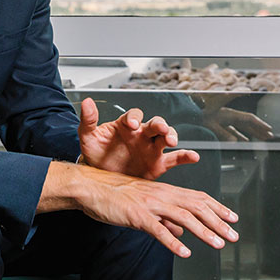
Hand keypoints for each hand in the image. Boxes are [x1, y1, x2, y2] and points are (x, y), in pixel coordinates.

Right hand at [39, 161, 238, 257]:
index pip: (197, 197)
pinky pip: (157, 230)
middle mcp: (161, 194)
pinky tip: (184, 252)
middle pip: (196, 207)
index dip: (217, 208)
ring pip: (183, 217)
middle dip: (218, 222)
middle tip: (234, 236)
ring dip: (203, 232)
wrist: (91, 188)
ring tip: (218, 244)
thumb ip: (164, 218)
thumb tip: (181, 231)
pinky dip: (172, 241)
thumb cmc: (115, 195)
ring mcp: (149, 204)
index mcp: (164, 190)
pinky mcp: (136, 215)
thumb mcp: (144, 205)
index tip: (233, 218)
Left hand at [78, 97, 199, 178]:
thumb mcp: (88, 137)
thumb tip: (87, 101)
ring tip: (172, 141)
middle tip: (161, 129)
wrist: (100, 177)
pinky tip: (193, 157)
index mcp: (126, 126)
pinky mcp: (157, 164)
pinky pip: (174, 159)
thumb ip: (88, 120)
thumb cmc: (96, 153)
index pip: (134, 115)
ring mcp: (151, 148)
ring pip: (167, 138)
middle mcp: (141, 134)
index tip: (132, 124)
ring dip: (172, 136)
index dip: (134, 117)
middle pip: (155, 124)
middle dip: (160, 125)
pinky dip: (185, 157)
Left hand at [203, 106, 273, 141]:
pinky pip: (234, 130)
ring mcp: (224, 119)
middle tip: (270, 136)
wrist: (187, 109)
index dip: (260, 125)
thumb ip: (223, 133)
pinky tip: (244, 140)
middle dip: (260, 129)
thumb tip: (235, 142)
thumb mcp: (210, 125)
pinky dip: (241, 135)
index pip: (249, 119)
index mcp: (229, 114)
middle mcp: (229, 115)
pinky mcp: (219, 123)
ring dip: (252, 132)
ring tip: (261, 138)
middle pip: (248, 123)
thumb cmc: (197, 115)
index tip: (269, 130)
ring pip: (242, 126)